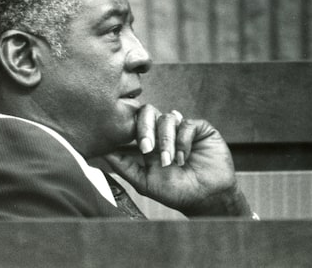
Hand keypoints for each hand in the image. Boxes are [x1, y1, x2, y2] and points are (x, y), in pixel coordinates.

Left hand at [103, 104, 251, 216]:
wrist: (208, 199)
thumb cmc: (175, 192)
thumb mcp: (145, 182)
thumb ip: (124, 166)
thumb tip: (103, 152)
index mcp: (147, 140)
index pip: (133, 122)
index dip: (129, 129)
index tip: (128, 144)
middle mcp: (163, 130)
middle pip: (147, 112)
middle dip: (145, 129)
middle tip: (147, 149)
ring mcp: (181, 128)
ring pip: (167, 119)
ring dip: (166, 141)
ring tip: (170, 162)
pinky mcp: (200, 128)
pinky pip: (187, 124)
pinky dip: (183, 141)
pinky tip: (184, 158)